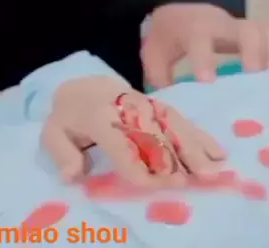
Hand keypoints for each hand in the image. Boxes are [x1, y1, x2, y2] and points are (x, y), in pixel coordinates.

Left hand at [41, 76, 225, 186]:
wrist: (82, 84)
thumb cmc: (69, 114)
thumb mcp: (52, 131)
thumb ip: (60, 152)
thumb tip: (73, 175)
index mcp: (97, 112)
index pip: (118, 139)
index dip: (135, 162)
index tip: (154, 184)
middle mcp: (125, 105)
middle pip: (153, 127)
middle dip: (176, 152)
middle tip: (198, 176)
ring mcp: (142, 102)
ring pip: (170, 120)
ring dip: (194, 142)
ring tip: (215, 165)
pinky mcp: (154, 103)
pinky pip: (176, 116)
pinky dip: (197, 133)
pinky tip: (215, 148)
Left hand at [142, 3, 268, 88]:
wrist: (182, 9)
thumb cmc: (169, 35)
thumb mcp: (154, 52)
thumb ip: (158, 77)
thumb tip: (169, 109)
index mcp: (194, 27)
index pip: (201, 38)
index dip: (205, 59)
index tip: (209, 83)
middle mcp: (223, 24)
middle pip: (247, 30)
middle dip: (255, 54)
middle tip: (256, 80)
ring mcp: (242, 26)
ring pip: (267, 32)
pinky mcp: (256, 32)